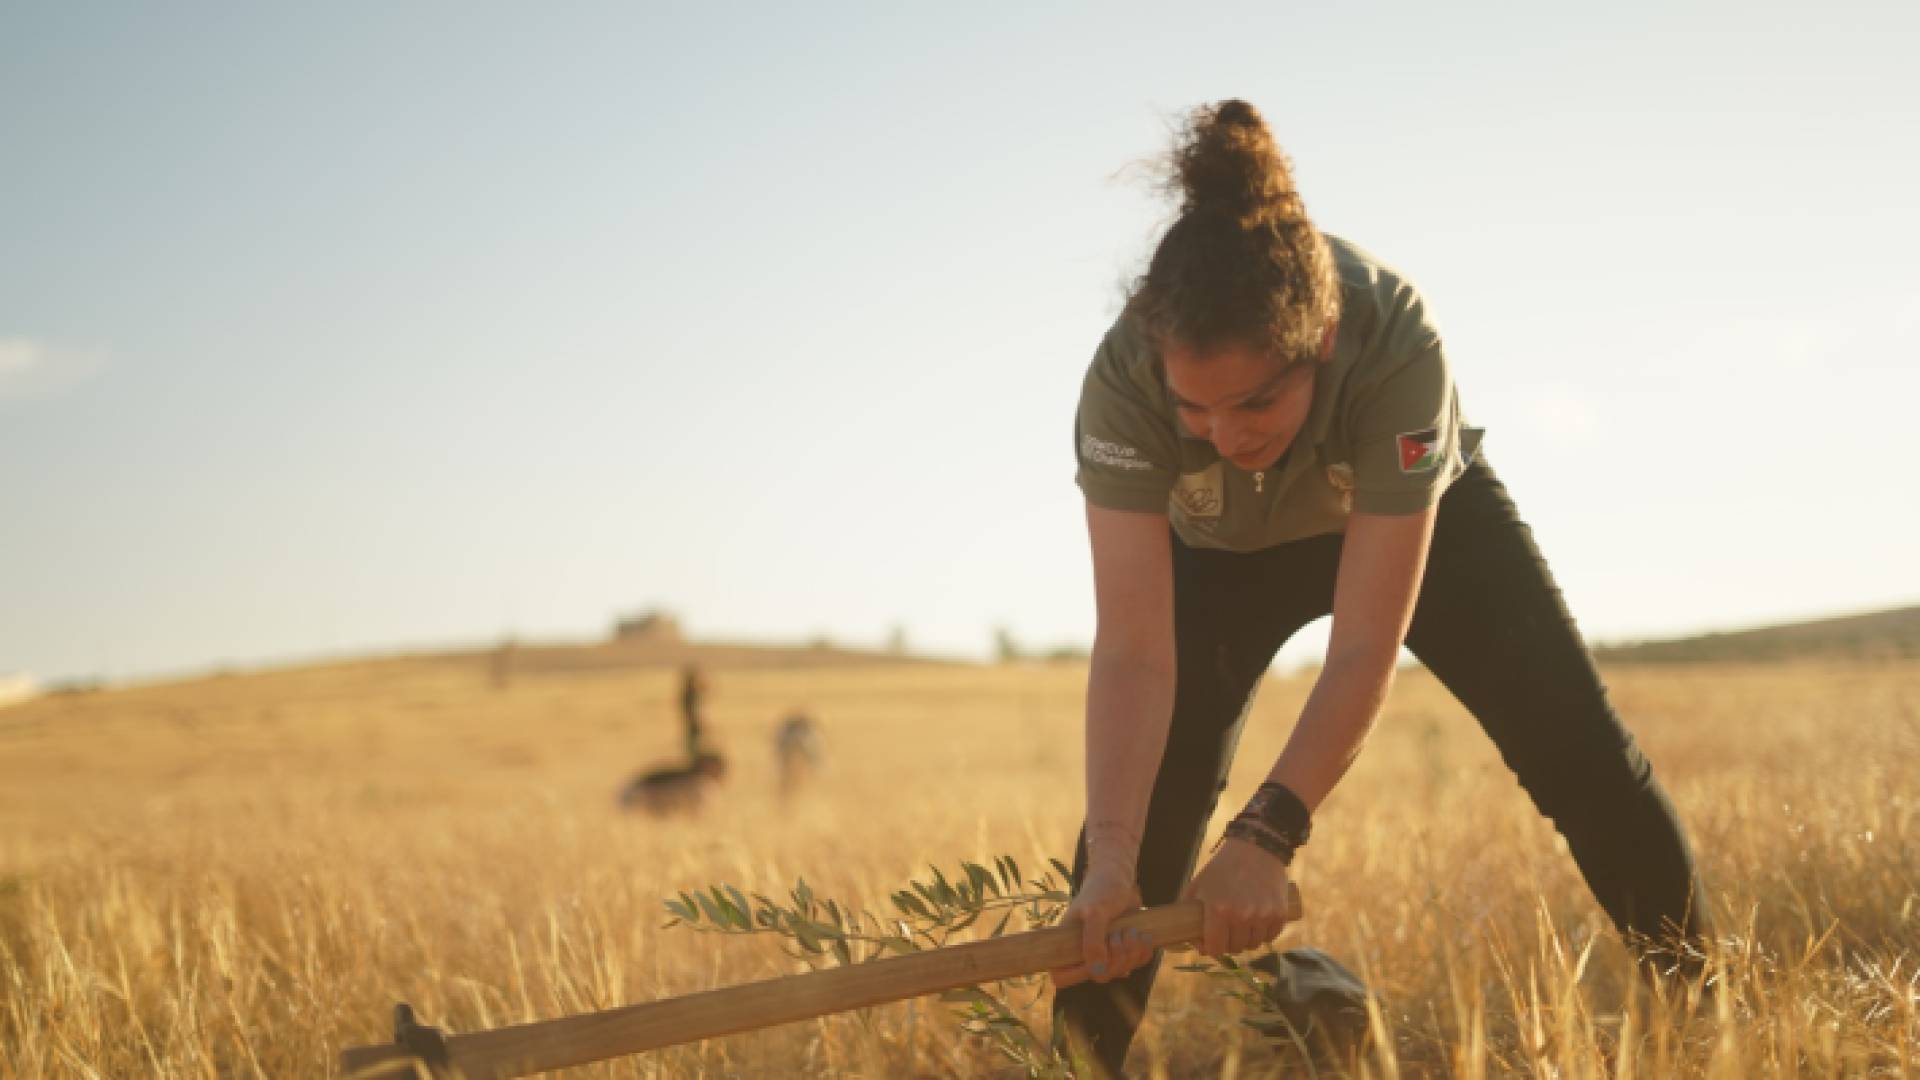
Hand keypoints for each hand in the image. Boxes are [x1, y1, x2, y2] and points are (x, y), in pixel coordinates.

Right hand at [1048, 863, 1150, 989]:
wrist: (1119, 879)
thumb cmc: (1101, 890)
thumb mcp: (1096, 912)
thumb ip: (1093, 940)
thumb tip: (1096, 970)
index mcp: (1066, 944)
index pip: (1061, 977)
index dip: (1079, 974)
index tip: (1095, 958)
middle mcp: (1084, 953)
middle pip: (1099, 977)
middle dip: (1115, 958)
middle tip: (1119, 935)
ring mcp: (1105, 954)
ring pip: (1120, 972)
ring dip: (1131, 953)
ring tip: (1130, 931)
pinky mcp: (1123, 951)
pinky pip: (1136, 964)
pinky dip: (1142, 952)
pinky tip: (1141, 936)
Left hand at [1182, 837, 1297, 956]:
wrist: (1255, 848)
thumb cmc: (1222, 867)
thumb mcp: (1198, 885)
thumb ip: (1189, 912)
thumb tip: (1191, 940)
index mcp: (1218, 910)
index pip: (1215, 949)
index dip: (1211, 948)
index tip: (1211, 942)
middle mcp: (1241, 916)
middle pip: (1235, 948)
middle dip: (1228, 943)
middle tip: (1227, 931)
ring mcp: (1262, 916)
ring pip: (1254, 944)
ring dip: (1247, 939)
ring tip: (1243, 924)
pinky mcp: (1279, 913)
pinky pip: (1271, 936)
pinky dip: (1264, 933)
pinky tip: (1258, 922)